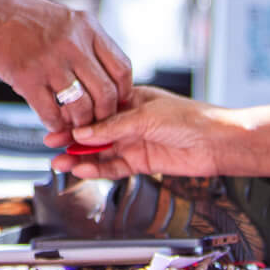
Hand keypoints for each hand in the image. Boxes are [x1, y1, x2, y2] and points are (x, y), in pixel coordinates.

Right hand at [0, 0, 134, 133]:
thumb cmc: (27, 17)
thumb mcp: (68, 20)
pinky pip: (50, 112)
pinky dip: (54, 124)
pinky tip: (52, 122)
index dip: (123, 92)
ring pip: (81, 107)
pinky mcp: (27, 77)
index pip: (122, 68)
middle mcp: (73, 44)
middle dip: (104, 115)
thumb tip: (107, 78)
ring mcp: (50, 61)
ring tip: (73, 124)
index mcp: (88, 28)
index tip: (117, 102)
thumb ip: (88, 44)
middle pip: (105, 93)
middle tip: (97, 121)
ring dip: (79, 122)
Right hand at [44, 86, 227, 179]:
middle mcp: (130, 121)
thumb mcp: (146, 115)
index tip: (56, 124)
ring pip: (101, 152)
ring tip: (60, 163)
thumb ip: (113, 127)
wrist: (217, 143)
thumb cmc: (191, 117)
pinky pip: (114, 167)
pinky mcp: (142, 162)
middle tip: (51, 145)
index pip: (95, 109)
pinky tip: (83, 170)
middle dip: (71, 139)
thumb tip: (84, 133)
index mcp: (130, 100)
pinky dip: (98, 169)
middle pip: (94, 132)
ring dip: (80, 158)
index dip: (75, 117)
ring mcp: (135, 142)